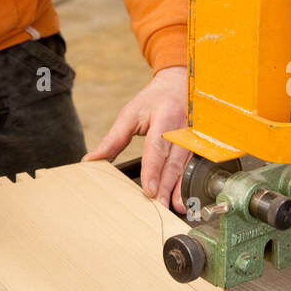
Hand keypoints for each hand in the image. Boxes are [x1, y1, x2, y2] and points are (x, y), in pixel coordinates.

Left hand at [82, 66, 189, 212]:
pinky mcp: (198, 144)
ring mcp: (193, 136)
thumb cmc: (153, 100)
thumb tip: (92, 159)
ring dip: (178, 188)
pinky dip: (186, 184)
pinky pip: (192, 166)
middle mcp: (181, 128)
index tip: (148, 189)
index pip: (157, 147)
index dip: (153, 169)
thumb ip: (113, 138)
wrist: (178, 84)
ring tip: (173, 207)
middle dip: (165, 185)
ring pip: (185, 166)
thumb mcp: (130, 113)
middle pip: (172, 161)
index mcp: (164, 116)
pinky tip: (184, 198)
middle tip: (158, 205)